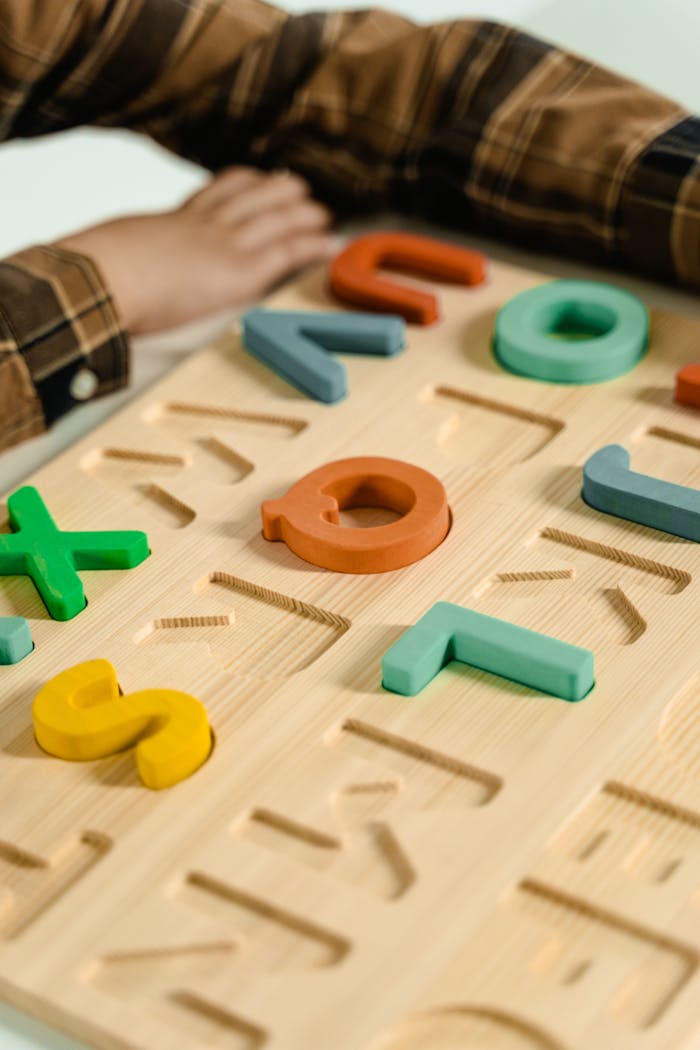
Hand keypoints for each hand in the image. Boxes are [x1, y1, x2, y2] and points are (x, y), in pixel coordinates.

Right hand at [57, 167, 332, 334]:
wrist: (98, 281)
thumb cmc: (92, 274)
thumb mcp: (108, 253)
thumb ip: (122, 255)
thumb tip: (105, 267)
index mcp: (169, 220)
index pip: (210, 193)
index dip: (239, 184)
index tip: (253, 178)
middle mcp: (202, 224)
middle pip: (249, 195)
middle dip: (278, 190)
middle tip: (298, 187)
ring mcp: (222, 244)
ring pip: (275, 217)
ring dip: (303, 212)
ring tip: (322, 212)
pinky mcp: (238, 272)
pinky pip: (286, 251)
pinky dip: (313, 244)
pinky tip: (331, 242)